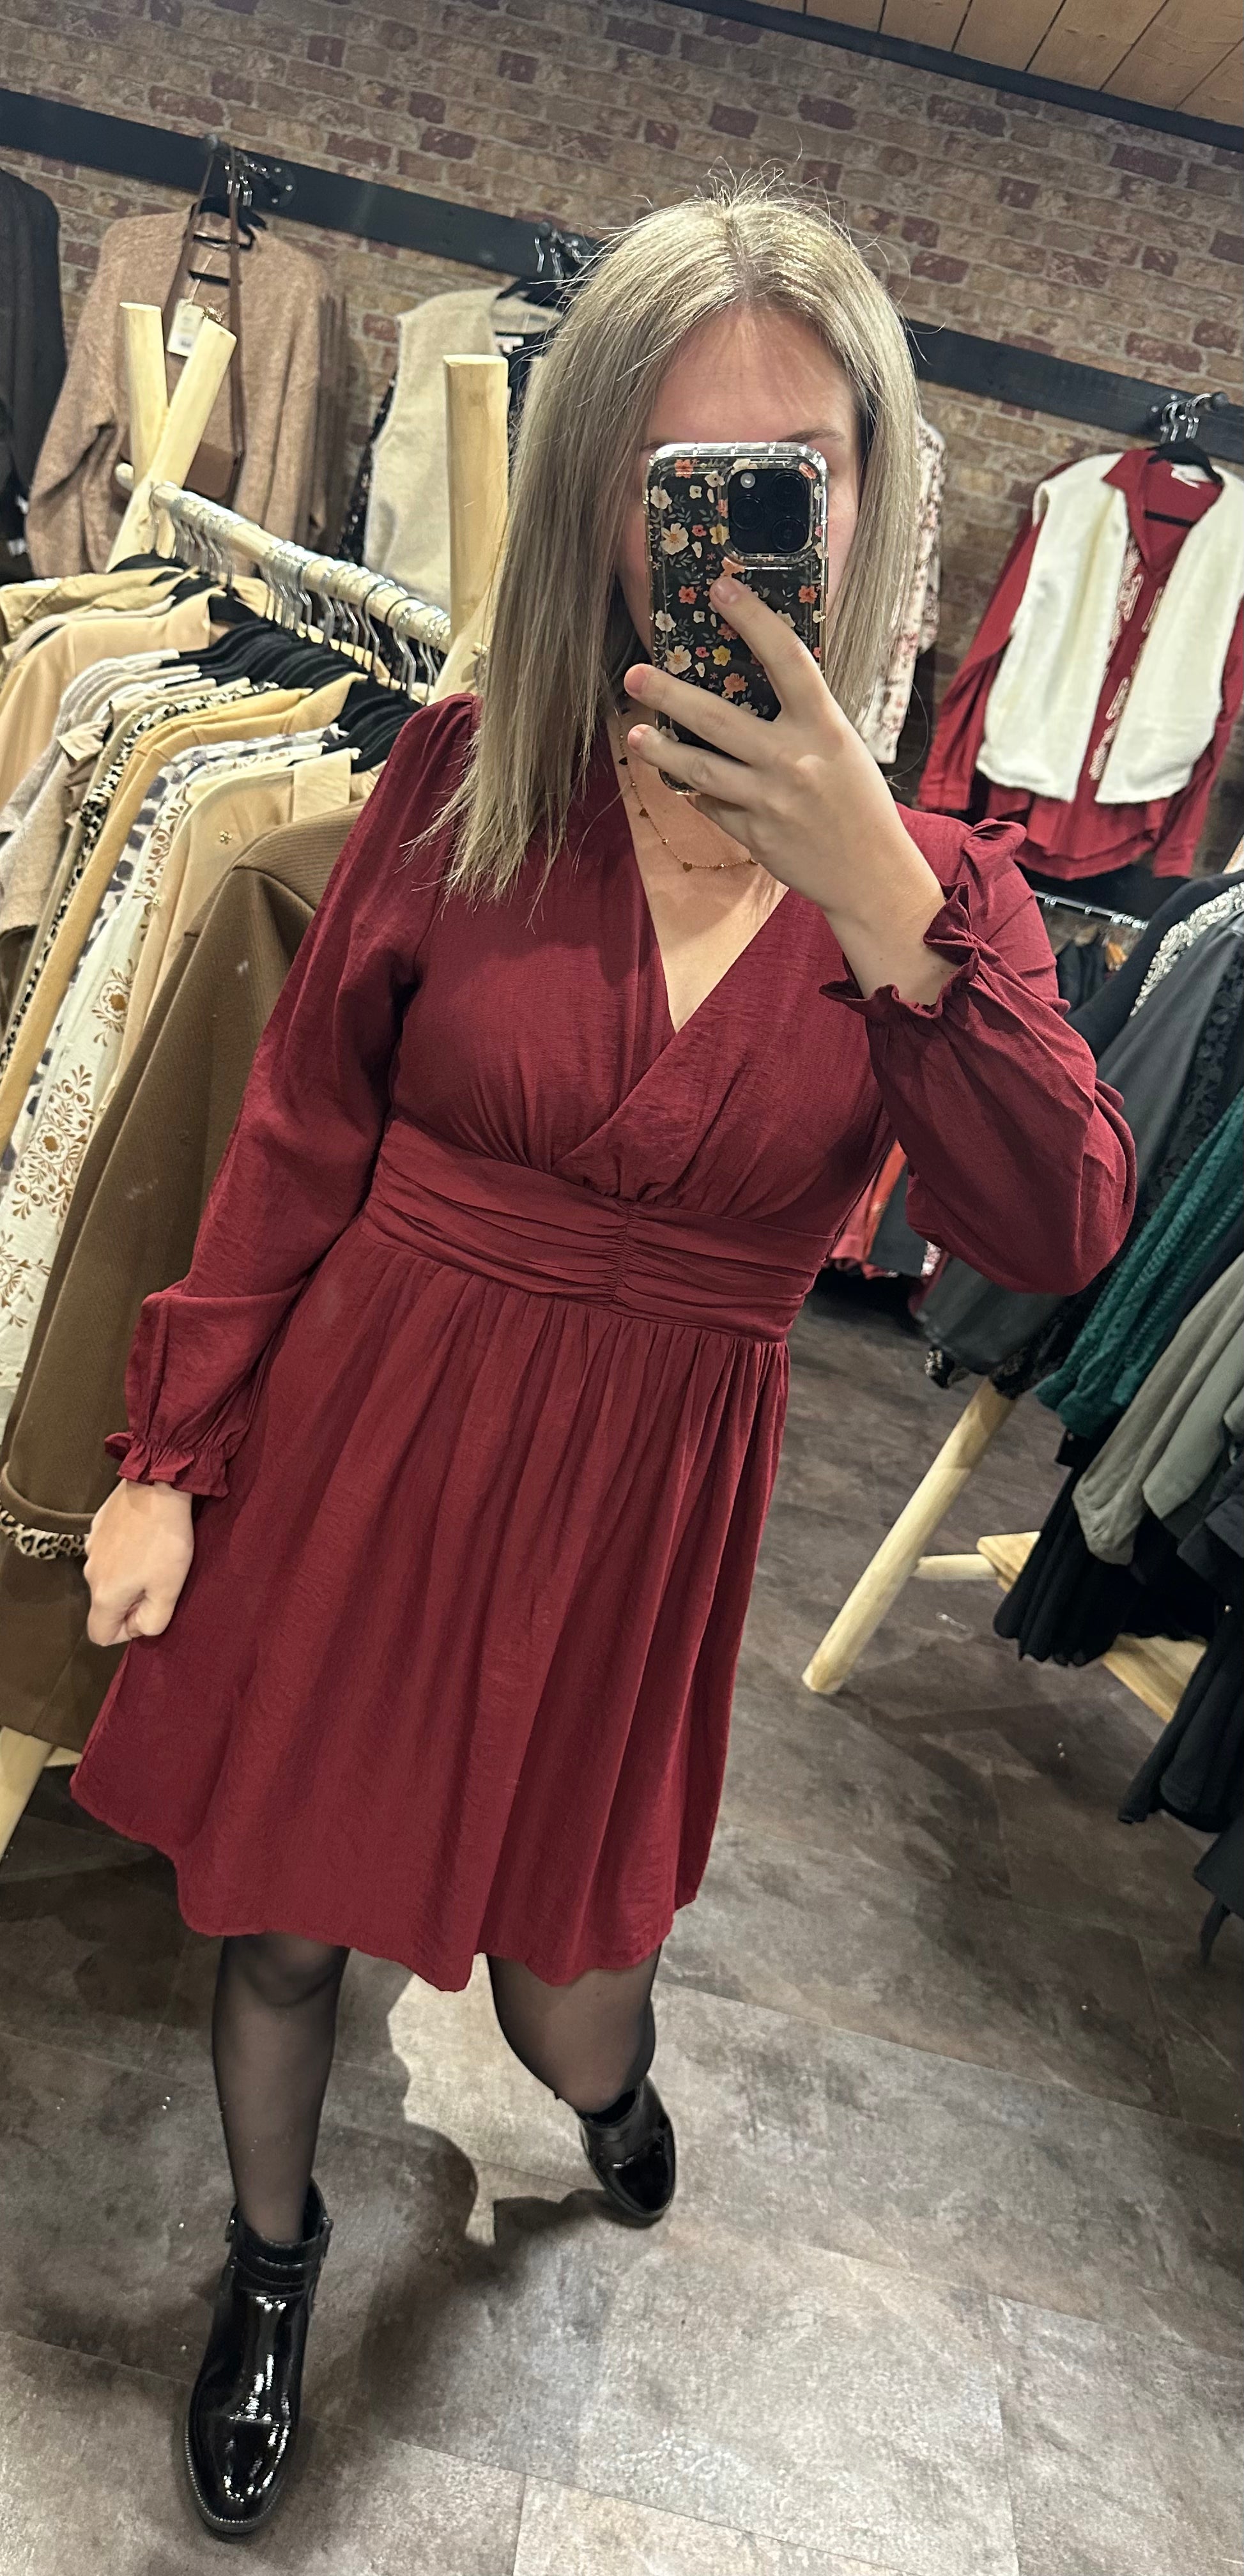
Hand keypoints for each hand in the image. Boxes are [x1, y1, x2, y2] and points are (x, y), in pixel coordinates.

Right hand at [85, 1479, 194, 1646]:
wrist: (156, 1486)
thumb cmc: (165, 1540)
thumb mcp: (169, 1590)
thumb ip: (153, 1621)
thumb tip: (138, 1627)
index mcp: (105, 1595)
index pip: (99, 1635)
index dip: (125, 1632)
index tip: (148, 1610)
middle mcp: (90, 1573)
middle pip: (105, 1604)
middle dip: (131, 1600)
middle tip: (159, 1579)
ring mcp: (91, 1548)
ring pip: (107, 1577)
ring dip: (128, 1575)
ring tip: (155, 1555)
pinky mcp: (97, 1527)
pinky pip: (109, 1552)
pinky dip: (125, 1552)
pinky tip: (146, 1536)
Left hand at [625, 574, 953, 1004]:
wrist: (872, 874)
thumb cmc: (859, 803)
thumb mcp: (842, 747)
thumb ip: (803, 717)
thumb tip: (752, 683)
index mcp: (825, 727)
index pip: (787, 659)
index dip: (753, 619)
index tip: (721, 588)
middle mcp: (794, 760)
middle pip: (718, 719)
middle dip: (670, 695)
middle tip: (635, 675)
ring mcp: (769, 801)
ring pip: (700, 769)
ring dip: (662, 750)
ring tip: (636, 735)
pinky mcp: (754, 835)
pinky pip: (712, 805)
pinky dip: (696, 791)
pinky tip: (679, 778)